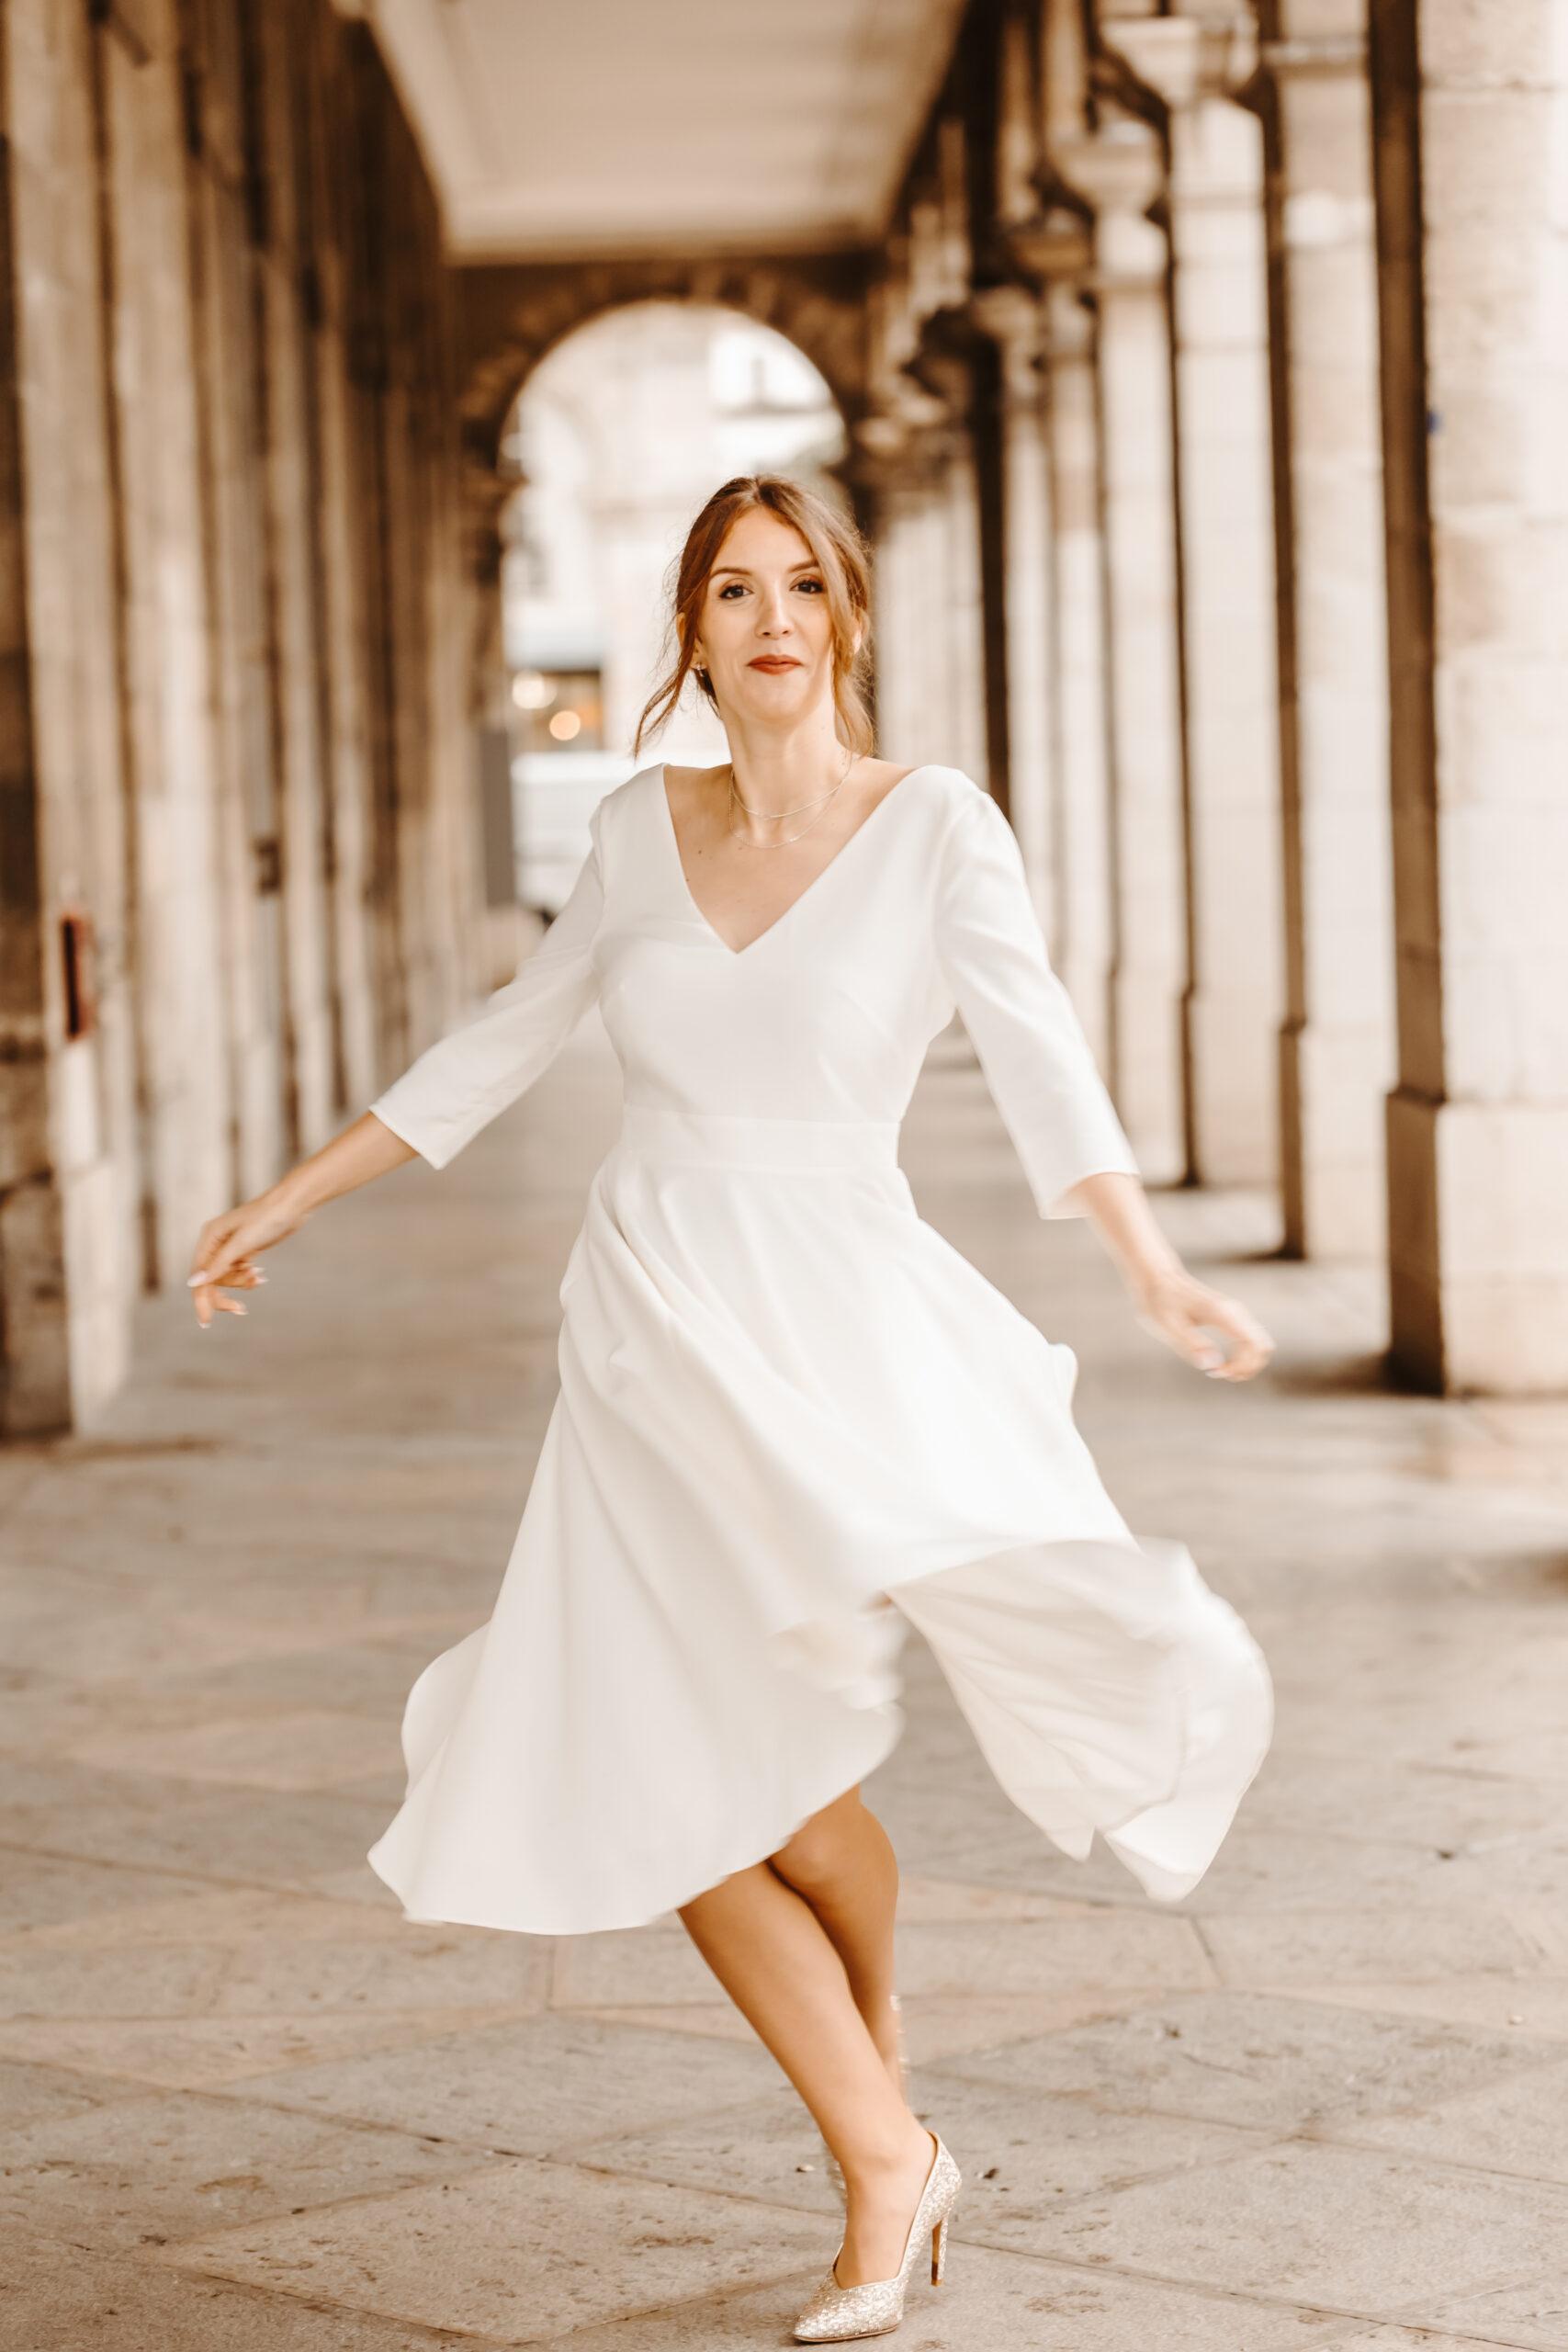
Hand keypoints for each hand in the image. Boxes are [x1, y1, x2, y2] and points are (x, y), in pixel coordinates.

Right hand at [187, 1190, 306, 1329]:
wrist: (292, 1205)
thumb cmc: (267, 1219)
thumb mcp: (242, 1244)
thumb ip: (218, 1265)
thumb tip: (193, 1284)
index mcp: (209, 1238)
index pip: (199, 1276)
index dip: (202, 1300)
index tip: (206, 1323)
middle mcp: (215, 1242)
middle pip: (211, 1279)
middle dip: (226, 1293)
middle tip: (240, 1309)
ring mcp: (230, 1247)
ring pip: (227, 1277)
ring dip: (241, 1283)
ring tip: (259, 1277)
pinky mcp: (244, 1250)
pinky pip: (239, 1272)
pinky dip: (248, 1277)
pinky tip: (261, 1276)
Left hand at [1130, 1263, 1273, 1381]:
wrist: (1158, 1279)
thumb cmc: (1160, 1302)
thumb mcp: (1168, 1326)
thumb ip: (1190, 1345)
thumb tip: (1213, 1365)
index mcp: (1222, 1313)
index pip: (1252, 1345)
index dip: (1240, 1366)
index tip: (1214, 1373)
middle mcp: (1235, 1311)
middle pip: (1263, 1346)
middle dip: (1246, 1368)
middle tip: (1218, 1374)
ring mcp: (1236, 1312)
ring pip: (1261, 1343)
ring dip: (1248, 1363)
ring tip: (1222, 1371)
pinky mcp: (1232, 1316)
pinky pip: (1251, 1339)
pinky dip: (1244, 1356)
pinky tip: (1221, 1363)